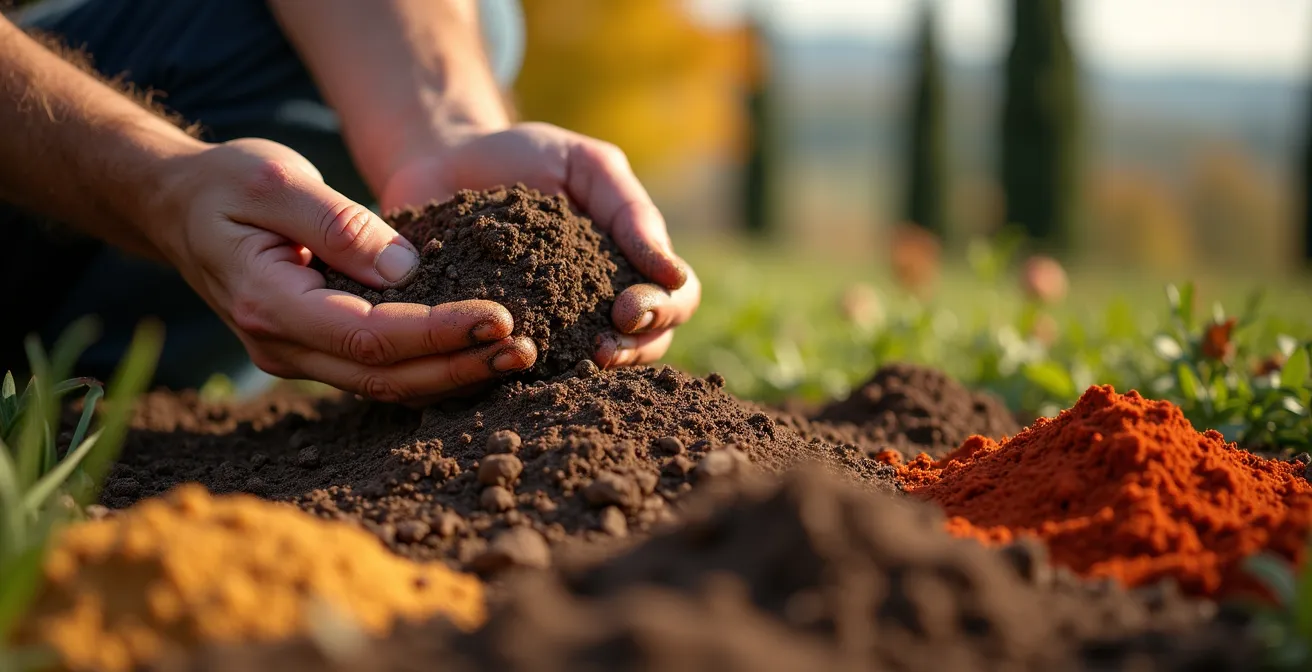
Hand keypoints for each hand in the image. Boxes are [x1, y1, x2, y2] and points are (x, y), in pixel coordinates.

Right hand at [145, 138, 537, 403]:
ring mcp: (295, 355)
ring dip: (452, 374)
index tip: (499, 317)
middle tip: (525, 351)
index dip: (438, 334)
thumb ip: (340, 224)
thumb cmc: (225, 182)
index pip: (368, 337)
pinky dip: (430, 366)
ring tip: (516, 356)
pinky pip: (378, 371)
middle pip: (385, 377)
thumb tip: (408, 269)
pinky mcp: (313, 351)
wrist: (177, 206)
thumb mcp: (276, 180)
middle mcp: (280, 345)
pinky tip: (477, 353)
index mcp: (268, 303)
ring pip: (385, 385)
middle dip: (460, 367)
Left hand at [379, 123, 700, 367]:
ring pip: (591, 371)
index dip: (663, 312)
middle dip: (630, 352)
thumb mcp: (586, 166)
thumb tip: (674, 273)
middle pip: (645, 348)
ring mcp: (555, 330)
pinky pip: (518, 374)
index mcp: (631, 266)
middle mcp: (601, 307)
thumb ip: (630, 210)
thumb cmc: (525, 159)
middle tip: (602, 348)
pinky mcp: (500, 343)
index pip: (676, 301)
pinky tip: (504, 363)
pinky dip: (517, 374)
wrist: (445, 163)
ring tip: (560, 361)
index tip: (628, 308)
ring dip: (584, 374)